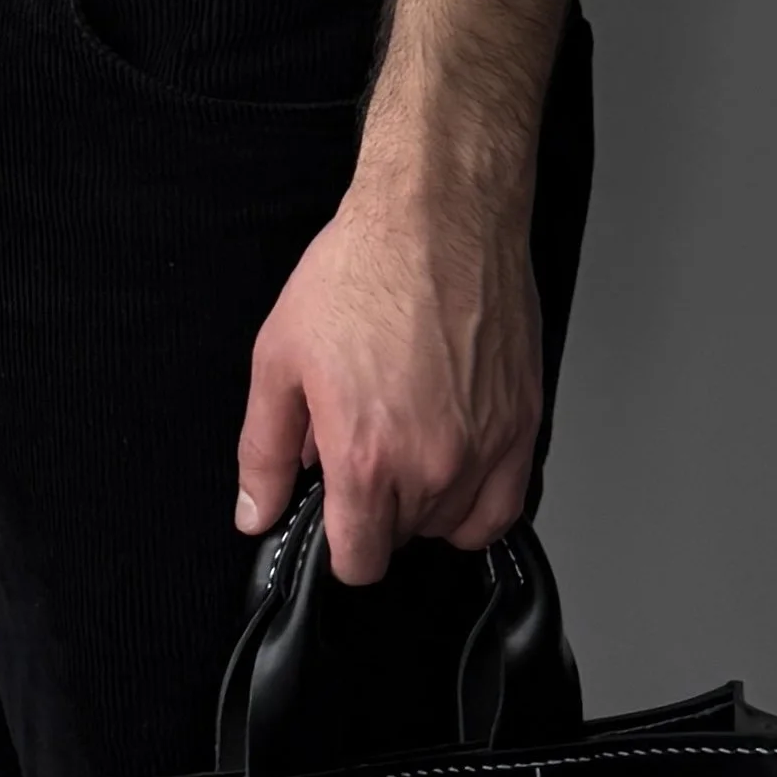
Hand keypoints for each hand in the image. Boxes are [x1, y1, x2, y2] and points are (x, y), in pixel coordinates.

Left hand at [234, 170, 541, 585]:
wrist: (440, 214)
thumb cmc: (363, 271)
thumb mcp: (280, 361)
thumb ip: (263, 452)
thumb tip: (254, 514)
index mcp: (367, 460)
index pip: (358, 563)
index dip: (340, 547)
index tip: (335, 518)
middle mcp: (432, 466)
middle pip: (401, 541)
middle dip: (377, 512)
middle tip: (366, 450)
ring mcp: (484, 449)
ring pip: (450, 525)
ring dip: (426, 504)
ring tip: (407, 445)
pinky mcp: (522, 425)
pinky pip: (503, 507)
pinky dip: (477, 505)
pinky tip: (454, 471)